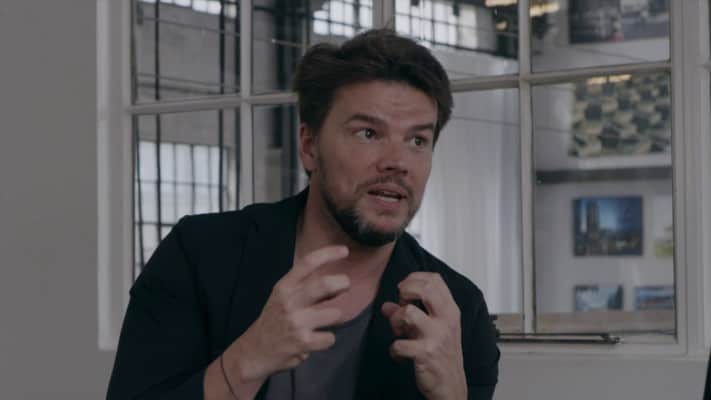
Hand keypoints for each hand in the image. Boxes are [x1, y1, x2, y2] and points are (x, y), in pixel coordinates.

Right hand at [232, 245, 350, 382]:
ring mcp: (297, 322)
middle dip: (342, 283)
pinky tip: (314, 341)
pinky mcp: (304, 342)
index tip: (344, 251)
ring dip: (334, 319)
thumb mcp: (281, 297)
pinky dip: (326, 341)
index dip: (328, 254)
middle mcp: (289, 302)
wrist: (254, 351)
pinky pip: (331, 338)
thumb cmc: (273, 321)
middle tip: (345, 286)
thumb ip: (304, 288)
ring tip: (321, 323)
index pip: (307, 263)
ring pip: (335, 313)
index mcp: (284, 287)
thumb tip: (337, 283)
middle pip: (325, 284)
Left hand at [381, 272, 466, 399]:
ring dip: (396, 321)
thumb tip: (387, 306)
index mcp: (450, 310)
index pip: (434, 279)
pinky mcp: (425, 354)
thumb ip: (410, 314)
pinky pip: (398, 344)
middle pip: (425, 288)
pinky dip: (394, 350)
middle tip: (402, 303)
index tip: (405, 290)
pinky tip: (400, 355)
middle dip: (405, 290)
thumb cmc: (442, 355)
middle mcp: (446, 320)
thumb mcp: (431, 329)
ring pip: (407, 313)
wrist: (451, 385)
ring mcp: (436, 336)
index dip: (414, 278)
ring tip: (399, 332)